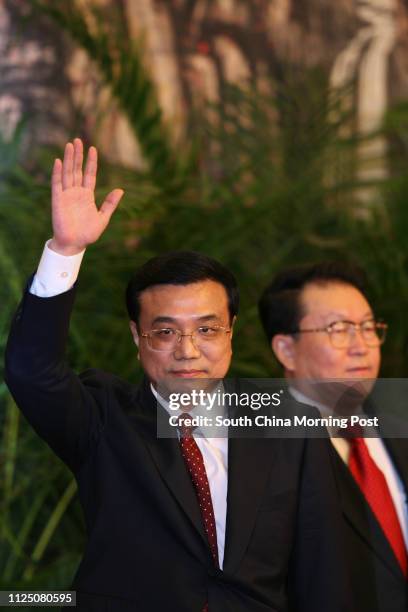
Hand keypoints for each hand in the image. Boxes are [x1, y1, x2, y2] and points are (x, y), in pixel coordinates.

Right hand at [49, 138, 123, 254]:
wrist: (74, 244)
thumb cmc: (88, 234)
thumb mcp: (103, 218)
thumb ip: (110, 204)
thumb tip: (120, 190)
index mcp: (87, 196)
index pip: (89, 174)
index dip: (91, 162)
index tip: (92, 149)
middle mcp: (76, 192)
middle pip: (77, 170)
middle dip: (78, 155)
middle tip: (78, 140)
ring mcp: (66, 195)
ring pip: (67, 173)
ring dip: (68, 159)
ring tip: (70, 145)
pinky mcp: (58, 200)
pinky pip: (57, 184)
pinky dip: (57, 173)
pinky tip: (58, 162)